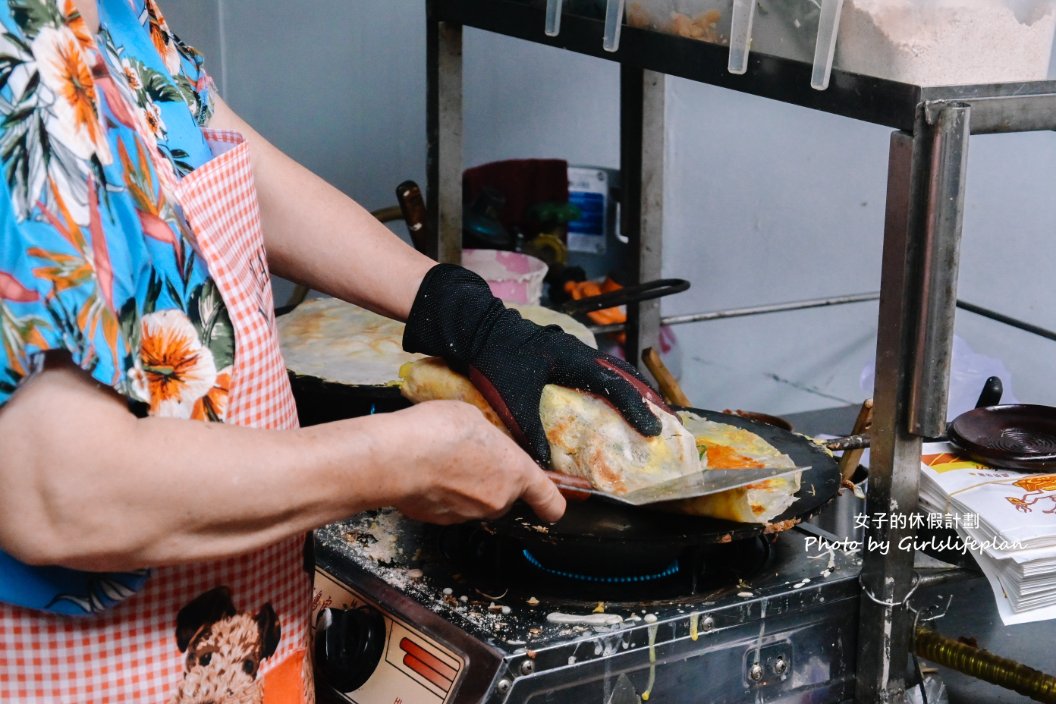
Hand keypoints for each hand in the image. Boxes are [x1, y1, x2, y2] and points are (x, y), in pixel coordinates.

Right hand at [378, 401, 565, 523]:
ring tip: (441, 457)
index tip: (551, 505)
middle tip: (470, 454)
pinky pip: (447, 505)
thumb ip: (488, 436)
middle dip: (490, 478)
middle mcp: (498, 499)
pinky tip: (425, 471)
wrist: (397, 458)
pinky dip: (439, 493)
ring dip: (463, 484)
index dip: (551, 504)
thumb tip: (480, 442)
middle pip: (503, 493)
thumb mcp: (475, 417)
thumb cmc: (439, 431)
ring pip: (473, 500)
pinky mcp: (440, 520)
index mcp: (516, 472)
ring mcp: (468, 514)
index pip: (548, 499)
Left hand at [403, 264, 665, 464]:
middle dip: (643, 394)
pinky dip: (609, 379)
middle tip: (661, 415)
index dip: (636, 409)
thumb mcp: (513, 400)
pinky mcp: (558, 351)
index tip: (651, 429)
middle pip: (622, 372)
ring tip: (643, 404)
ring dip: (628, 385)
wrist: (474, 328)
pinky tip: (606, 393)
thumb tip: (543, 465)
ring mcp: (569, 348)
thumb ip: (531, 432)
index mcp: (573, 361)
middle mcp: (577, 351)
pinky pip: (594, 365)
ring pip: (610, 366)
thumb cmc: (494, 359)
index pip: (615, 386)